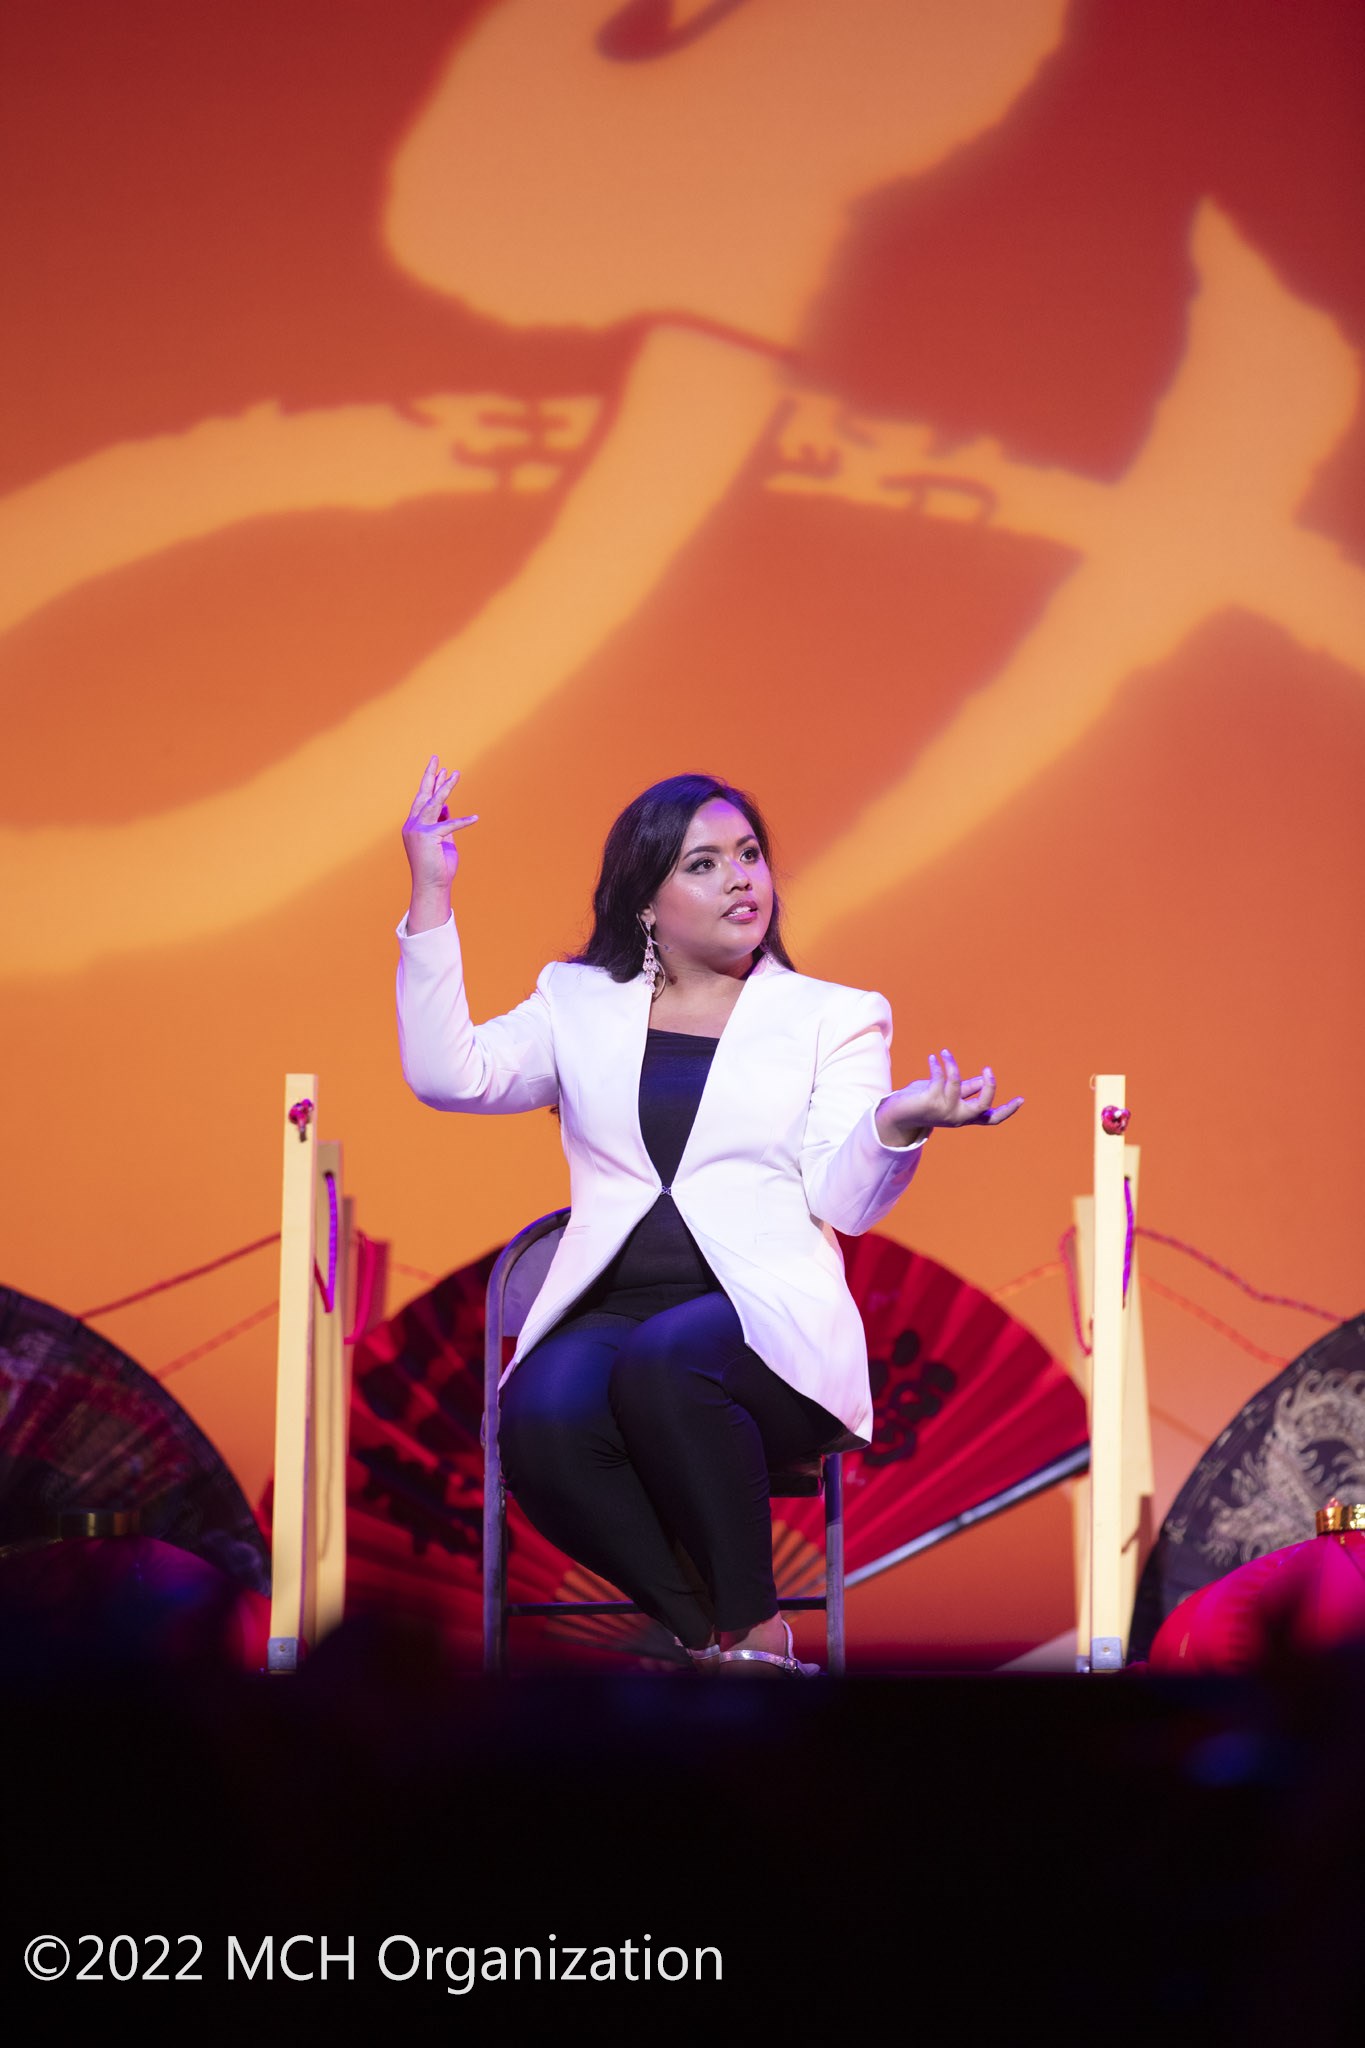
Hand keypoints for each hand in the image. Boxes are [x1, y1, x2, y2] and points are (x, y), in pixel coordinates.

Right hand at [402, 756, 477, 912]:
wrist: (432, 886)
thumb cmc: (438, 866)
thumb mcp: (443, 840)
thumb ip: (443, 822)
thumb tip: (447, 807)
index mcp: (414, 825)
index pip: (423, 800)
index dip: (432, 784)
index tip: (441, 770)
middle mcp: (412, 825)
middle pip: (423, 795)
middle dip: (430, 775)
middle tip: (436, 758)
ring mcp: (417, 830)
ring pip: (434, 803)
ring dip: (446, 788)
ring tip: (455, 774)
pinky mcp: (427, 837)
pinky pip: (448, 825)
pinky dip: (463, 822)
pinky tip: (475, 818)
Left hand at [876, 1048, 1023, 1146]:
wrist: (897, 1114)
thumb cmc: (924, 1102)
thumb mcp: (949, 1095)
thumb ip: (967, 1089)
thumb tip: (984, 1080)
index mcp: (965, 1117)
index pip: (991, 1118)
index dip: (1008, 1110)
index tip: (1022, 1099)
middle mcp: (958, 1117)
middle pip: (983, 1107)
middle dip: (989, 1087)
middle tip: (988, 1070)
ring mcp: (944, 1111)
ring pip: (957, 1083)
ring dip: (951, 1064)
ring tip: (945, 1053)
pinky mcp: (930, 1101)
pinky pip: (940, 1077)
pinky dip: (938, 1065)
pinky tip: (933, 1058)